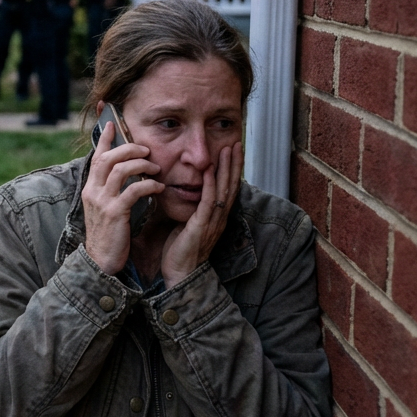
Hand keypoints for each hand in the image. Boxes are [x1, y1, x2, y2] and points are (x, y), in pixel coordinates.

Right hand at [81, 120, 163, 274]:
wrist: (100, 260)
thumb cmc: (108, 234)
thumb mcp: (104, 207)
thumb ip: (111, 190)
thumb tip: (125, 173)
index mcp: (90, 188)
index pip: (97, 156)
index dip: (105, 139)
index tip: (112, 123)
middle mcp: (93, 191)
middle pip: (108, 158)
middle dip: (129, 148)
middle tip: (146, 149)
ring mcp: (102, 201)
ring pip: (120, 170)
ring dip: (141, 165)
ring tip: (156, 168)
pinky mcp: (115, 213)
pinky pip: (133, 190)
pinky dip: (149, 185)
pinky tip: (159, 188)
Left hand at [160, 142, 242, 286]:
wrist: (180, 274)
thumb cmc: (181, 249)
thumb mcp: (188, 223)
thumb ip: (192, 208)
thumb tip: (186, 192)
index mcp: (216, 216)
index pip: (227, 187)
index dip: (230, 168)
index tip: (232, 149)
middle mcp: (219, 217)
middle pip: (230, 185)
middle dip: (233, 163)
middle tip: (237, 142)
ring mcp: (213, 221)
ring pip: (224, 190)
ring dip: (226, 168)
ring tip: (229, 149)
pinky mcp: (203, 226)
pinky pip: (209, 202)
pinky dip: (211, 185)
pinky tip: (210, 171)